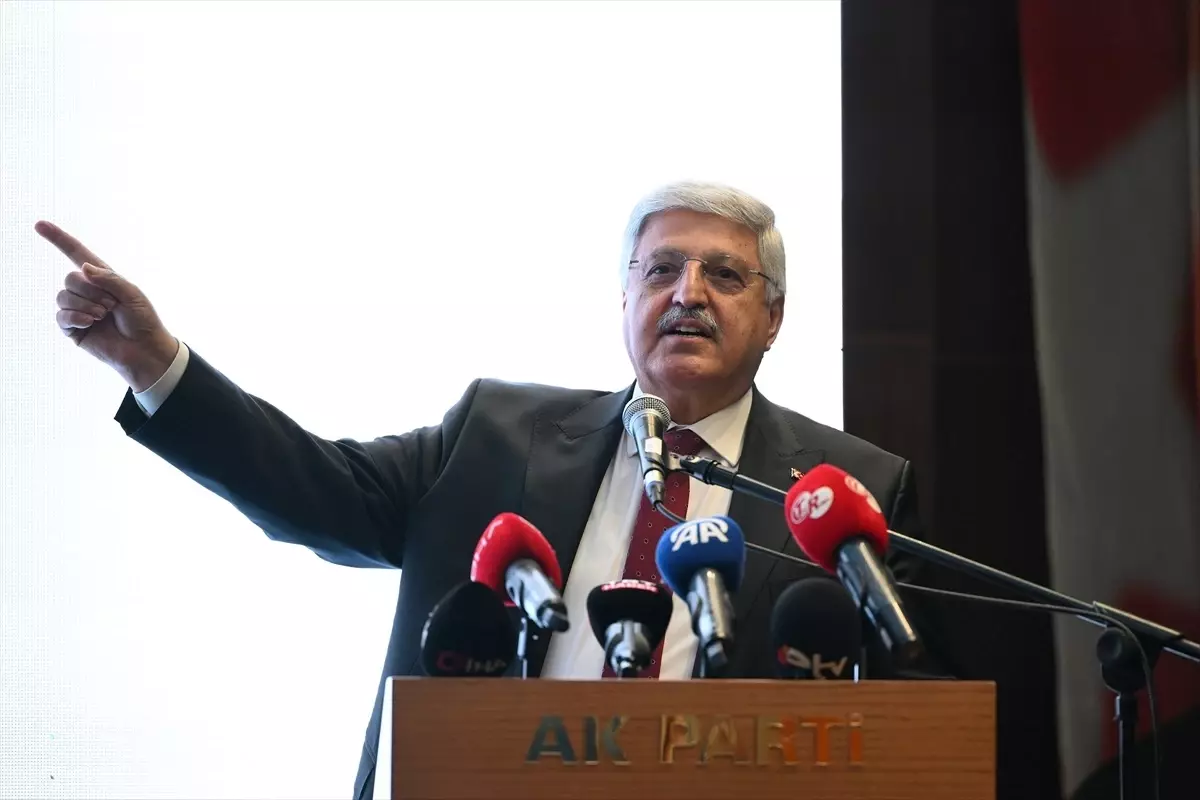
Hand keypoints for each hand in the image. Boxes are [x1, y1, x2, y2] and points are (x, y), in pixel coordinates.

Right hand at [38, 220, 179, 391]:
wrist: (144, 350)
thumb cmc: (143, 321)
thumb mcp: (132, 294)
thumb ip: (109, 278)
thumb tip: (84, 267)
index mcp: (102, 278)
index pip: (77, 254)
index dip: (59, 239)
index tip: (39, 224)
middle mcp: (87, 291)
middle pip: (71, 278)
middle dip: (92, 290)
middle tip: (112, 305)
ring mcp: (78, 309)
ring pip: (63, 296)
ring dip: (85, 305)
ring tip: (104, 315)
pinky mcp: (73, 328)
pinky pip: (61, 316)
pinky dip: (75, 317)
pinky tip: (91, 323)